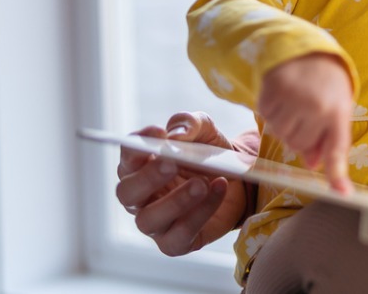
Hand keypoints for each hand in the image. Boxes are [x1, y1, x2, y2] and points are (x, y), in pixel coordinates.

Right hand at [115, 111, 247, 255]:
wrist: (240, 182)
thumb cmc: (210, 154)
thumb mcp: (205, 131)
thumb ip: (189, 124)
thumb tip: (175, 135)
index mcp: (140, 167)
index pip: (127, 156)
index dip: (137, 146)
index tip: (157, 133)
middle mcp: (141, 197)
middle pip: (127, 192)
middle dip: (148, 177)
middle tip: (172, 163)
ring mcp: (156, 222)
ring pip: (148, 219)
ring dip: (175, 201)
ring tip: (201, 183)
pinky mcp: (175, 242)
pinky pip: (178, 236)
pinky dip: (199, 214)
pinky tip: (218, 190)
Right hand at [257, 53, 353, 192]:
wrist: (307, 50)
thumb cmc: (325, 84)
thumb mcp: (336, 108)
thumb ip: (328, 138)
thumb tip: (313, 165)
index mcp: (338, 111)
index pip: (338, 149)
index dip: (338, 174)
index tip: (342, 194)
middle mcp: (317, 106)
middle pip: (299, 145)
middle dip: (301, 134)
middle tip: (307, 111)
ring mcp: (293, 99)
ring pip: (281, 134)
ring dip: (285, 123)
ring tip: (296, 102)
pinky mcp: (272, 92)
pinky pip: (266, 118)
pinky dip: (272, 111)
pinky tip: (283, 96)